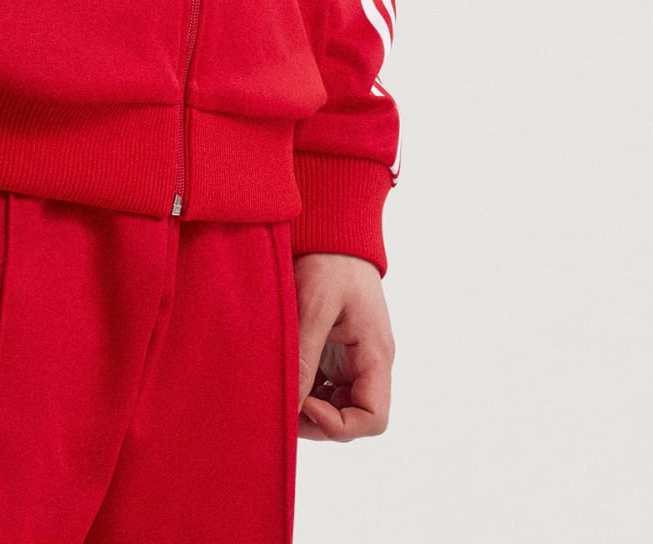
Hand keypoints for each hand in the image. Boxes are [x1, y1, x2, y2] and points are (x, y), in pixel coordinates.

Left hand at [293, 252, 392, 440]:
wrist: (333, 227)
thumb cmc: (329, 260)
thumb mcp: (315, 305)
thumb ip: (305, 357)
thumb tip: (291, 406)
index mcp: (374, 355)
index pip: (373, 418)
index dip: (339, 425)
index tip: (306, 404)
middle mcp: (368, 363)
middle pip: (352, 417)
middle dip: (317, 421)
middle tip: (282, 405)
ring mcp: (351, 358)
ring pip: (335, 405)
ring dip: (307, 406)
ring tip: (278, 390)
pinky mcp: (334, 350)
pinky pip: (323, 384)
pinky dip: (303, 387)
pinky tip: (283, 373)